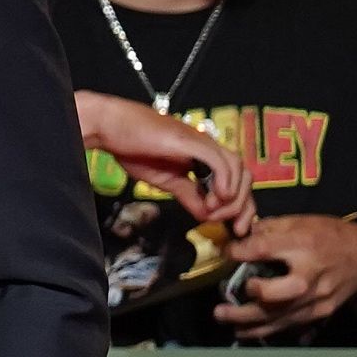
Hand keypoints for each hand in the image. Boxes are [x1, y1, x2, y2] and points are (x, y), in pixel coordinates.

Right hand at [74, 91, 252, 227]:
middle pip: (244, 176)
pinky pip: (219, 161)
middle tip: (230, 226)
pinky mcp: (191, 141)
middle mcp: (208, 148)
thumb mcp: (165, 181)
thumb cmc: (133, 147)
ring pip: (237, 169)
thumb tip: (204, 214)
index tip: (235, 229)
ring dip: (232, 196)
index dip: (241, 206)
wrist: (112, 127)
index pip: (236, 182)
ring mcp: (202, 143)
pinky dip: (224, 180)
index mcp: (203, 157)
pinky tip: (216, 196)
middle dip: (243, 206)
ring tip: (214, 210)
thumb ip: (188, 195)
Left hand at [213, 214, 356, 339]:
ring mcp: (316, 298)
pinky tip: (243, 330)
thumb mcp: (304, 221)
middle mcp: (311, 275)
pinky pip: (287, 324)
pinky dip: (264, 330)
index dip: (240, 252)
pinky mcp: (318, 312)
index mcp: (305, 245)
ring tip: (222, 317)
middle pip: (278, 293)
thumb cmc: (331, 237)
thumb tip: (240, 236)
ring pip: (279, 316)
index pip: (265, 249)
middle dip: (250, 296)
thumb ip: (271, 228)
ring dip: (247, 320)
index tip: (226, 253)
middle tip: (226, 294)